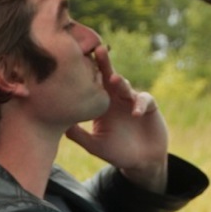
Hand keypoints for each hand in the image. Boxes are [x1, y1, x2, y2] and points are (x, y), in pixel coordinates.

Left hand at [66, 44, 168, 192]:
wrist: (142, 161)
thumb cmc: (117, 152)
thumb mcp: (95, 146)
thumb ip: (79, 136)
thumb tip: (61, 126)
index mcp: (102, 104)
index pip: (93, 85)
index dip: (87, 74)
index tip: (76, 61)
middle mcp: (116, 98)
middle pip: (110, 76)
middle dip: (105, 63)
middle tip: (99, 50)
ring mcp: (132, 100)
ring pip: (126, 86)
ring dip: (121, 83)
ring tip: (114, 80)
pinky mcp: (149, 106)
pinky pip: (144, 100)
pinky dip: (140, 104)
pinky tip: (135, 113)